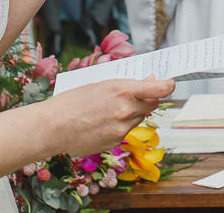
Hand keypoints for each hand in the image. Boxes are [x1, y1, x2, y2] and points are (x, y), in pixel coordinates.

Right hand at [44, 77, 173, 157]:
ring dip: (132, 112)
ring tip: (109, 110)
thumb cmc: (73, 101)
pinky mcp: (115, 142)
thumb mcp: (101, 84)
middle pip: (152, 104)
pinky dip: (120, 126)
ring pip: (138, 118)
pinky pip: (126, 131)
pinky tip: (102, 123)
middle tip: (135, 94)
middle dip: (147, 98)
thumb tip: (149, 82)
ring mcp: (122, 128)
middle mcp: (126, 111)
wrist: (53, 126)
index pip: (159, 89)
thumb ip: (127, 85)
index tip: (170, 83)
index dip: (168, 85)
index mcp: (123, 90)